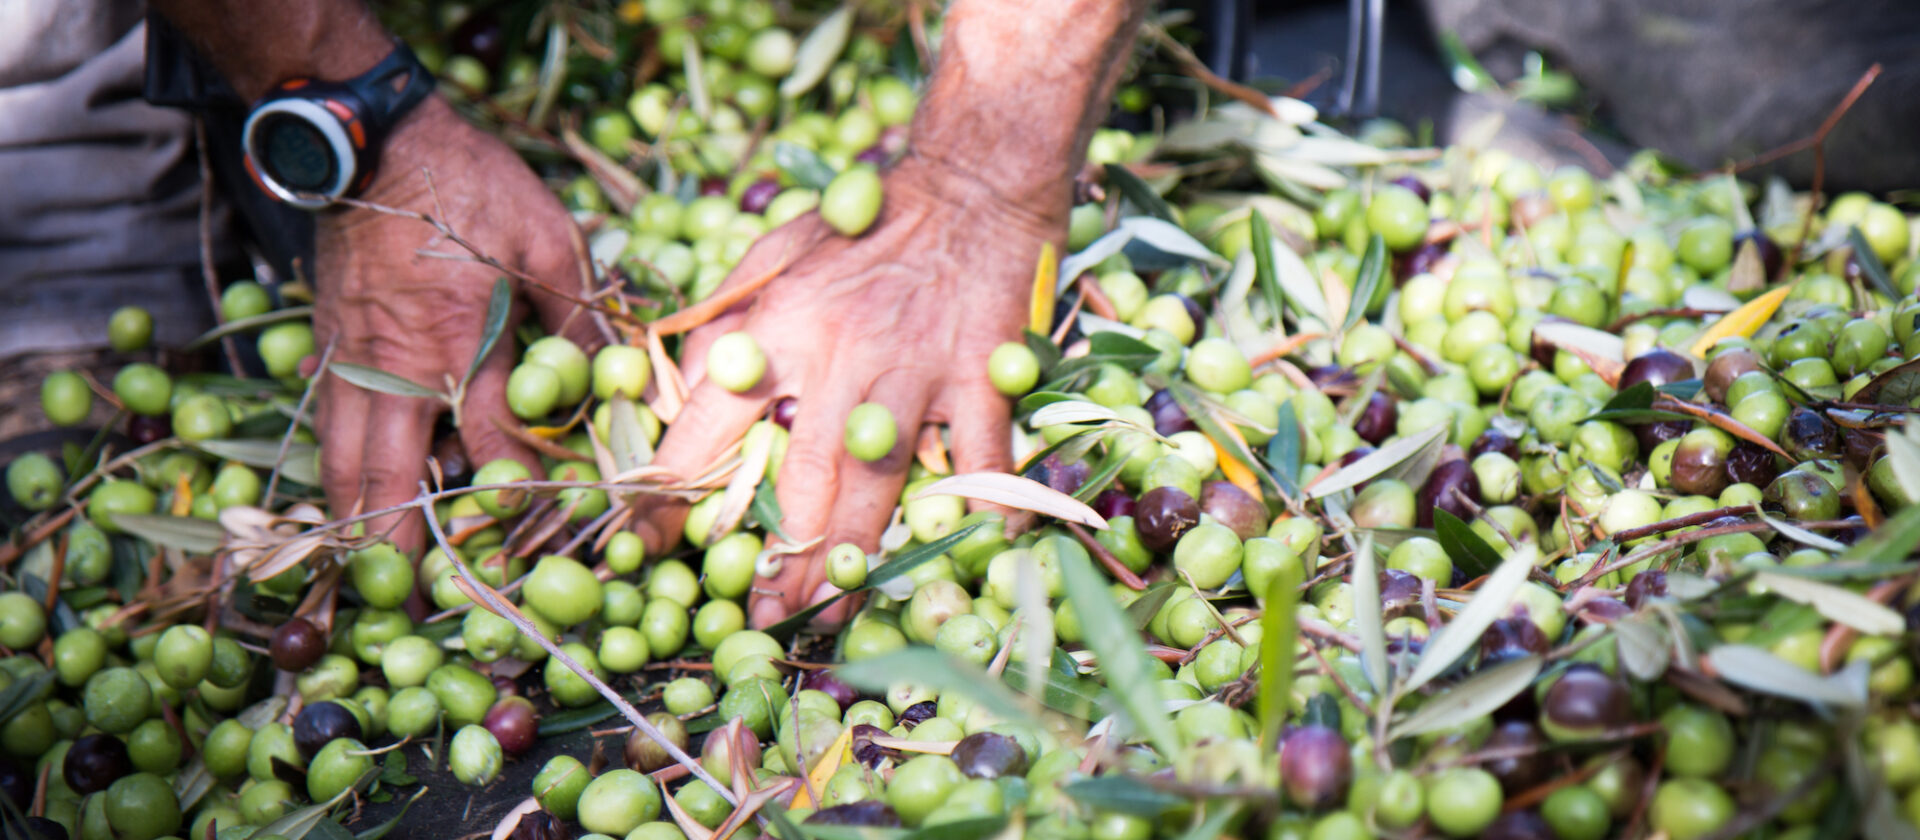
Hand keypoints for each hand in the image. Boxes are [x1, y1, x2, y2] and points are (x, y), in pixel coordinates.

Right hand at [313, 97, 594, 551]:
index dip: (514, 503)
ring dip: (357, 529)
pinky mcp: (331, 351)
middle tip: (413, 612)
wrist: (374, 142)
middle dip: (399, 552)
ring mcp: (356, 363)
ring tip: (369, 584)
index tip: (530, 553)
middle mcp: (401, 369)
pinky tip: (346, 510)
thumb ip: (579, 316)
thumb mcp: (550, 238)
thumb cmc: (472, 184)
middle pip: (391, 481)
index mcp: (464, 344)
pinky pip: (328, 433)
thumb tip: (613, 382)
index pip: (492, 448)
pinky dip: (335, 479)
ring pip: (344, 465)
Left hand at [635, 157, 1063, 627]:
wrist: (970, 183)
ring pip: (877, 484)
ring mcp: (914, 370)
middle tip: (765, 616)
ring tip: (832, 613)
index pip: (703, 428)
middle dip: (778, 561)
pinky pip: (979, 457)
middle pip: (798, 481)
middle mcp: (838, 356)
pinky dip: (980, 505)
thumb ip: (722, 322)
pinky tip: (972, 550)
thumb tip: (675, 391)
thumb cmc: (863, 222)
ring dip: (853, 557)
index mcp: (775, 328)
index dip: (669, 495)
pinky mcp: (980, 375)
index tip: (651, 541)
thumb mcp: (771, 255)